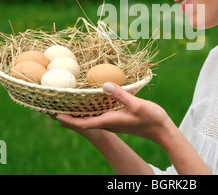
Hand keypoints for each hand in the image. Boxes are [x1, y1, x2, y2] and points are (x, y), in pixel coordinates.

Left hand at [55, 82, 171, 143]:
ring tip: (68, 102)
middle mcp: (108, 123)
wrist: (162, 131)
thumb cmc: (152, 119)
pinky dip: (90, 110)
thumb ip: (121, 95)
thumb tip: (104, 85)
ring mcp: (113, 122)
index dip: (69, 119)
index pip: (84, 123)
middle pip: (83, 121)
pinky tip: (90, 101)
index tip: (55, 114)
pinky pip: (98, 115)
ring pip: (90, 118)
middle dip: (69, 115)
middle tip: (55, 106)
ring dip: (78, 112)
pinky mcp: (118, 119)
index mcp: (110, 120)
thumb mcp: (137, 105)